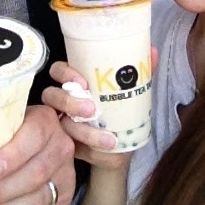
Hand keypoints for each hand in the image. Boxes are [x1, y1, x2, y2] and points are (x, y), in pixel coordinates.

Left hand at [0, 104, 74, 204]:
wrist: (46, 143)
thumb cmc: (18, 129)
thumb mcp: (5, 118)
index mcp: (45, 121)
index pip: (34, 135)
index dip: (14, 153)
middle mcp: (59, 146)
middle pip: (35, 171)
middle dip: (0, 189)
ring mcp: (63, 172)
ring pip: (38, 195)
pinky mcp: (62, 193)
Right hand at [42, 48, 158, 170]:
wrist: (120, 146)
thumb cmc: (120, 110)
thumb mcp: (130, 91)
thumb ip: (140, 72)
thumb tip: (153, 51)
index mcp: (75, 82)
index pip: (58, 70)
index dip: (65, 73)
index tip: (83, 81)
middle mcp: (63, 101)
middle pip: (51, 95)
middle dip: (69, 102)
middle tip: (91, 109)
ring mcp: (62, 124)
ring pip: (62, 125)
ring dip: (84, 132)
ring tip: (109, 140)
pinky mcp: (68, 146)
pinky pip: (71, 149)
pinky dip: (91, 151)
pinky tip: (107, 152)